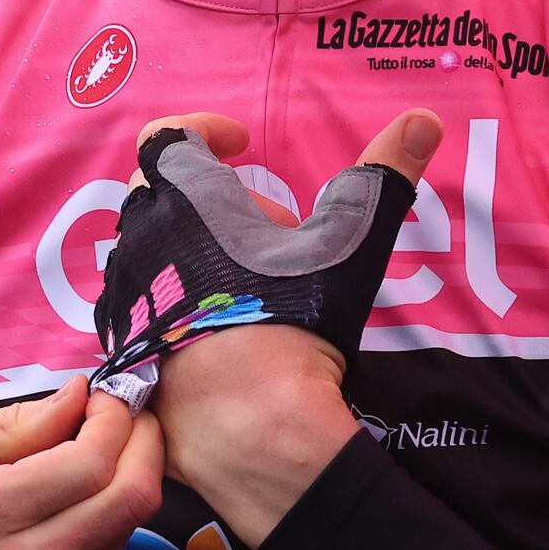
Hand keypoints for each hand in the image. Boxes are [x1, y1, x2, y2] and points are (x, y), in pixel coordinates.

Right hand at [0, 377, 162, 549]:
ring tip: (82, 490)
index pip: (89, 460)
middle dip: (145, 445)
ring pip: (130, 536)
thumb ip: (10, 424)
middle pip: (130, 497)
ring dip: (118, 498)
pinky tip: (74, 548)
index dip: (116, 419)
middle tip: (131, 426)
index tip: (109, 401)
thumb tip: (79, 395)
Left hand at [132, 109, 441, 547]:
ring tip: (248, 278)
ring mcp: (125, 296)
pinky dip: (177, 294)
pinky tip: (220, 324)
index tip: (242, 144)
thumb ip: (382, 176)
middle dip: (212, 195)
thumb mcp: (348, 244)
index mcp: (184, 199)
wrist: (252, 430)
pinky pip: (143, 299)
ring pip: (149, 246)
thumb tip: (423, 119)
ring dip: (191, 245)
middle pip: (162, 190)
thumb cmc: (295, 324)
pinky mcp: (124, 346)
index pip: (171, 134)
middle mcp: (139, 239)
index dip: (206, 129)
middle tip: (267, 229)